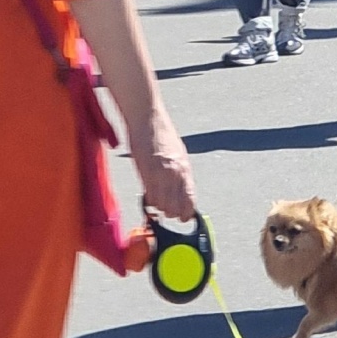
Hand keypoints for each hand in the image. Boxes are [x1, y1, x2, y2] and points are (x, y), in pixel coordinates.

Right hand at [130, 108, 196, 224]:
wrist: (147, 119)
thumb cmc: (162, 135)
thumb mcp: (177, 155)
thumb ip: (179, 174)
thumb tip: (180, 192)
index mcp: (185, 169)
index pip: (190, 201)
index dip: (186, 213)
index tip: (183, 218)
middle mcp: (175, 174)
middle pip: (175, 208)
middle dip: (171, 213)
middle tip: (166, 211)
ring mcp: (160, 175)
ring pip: (161, 206)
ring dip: (158, 208)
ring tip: (156, 201)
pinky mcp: (145, 173)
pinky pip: (149, 197)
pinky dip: (149, 201)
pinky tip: (148, 195)